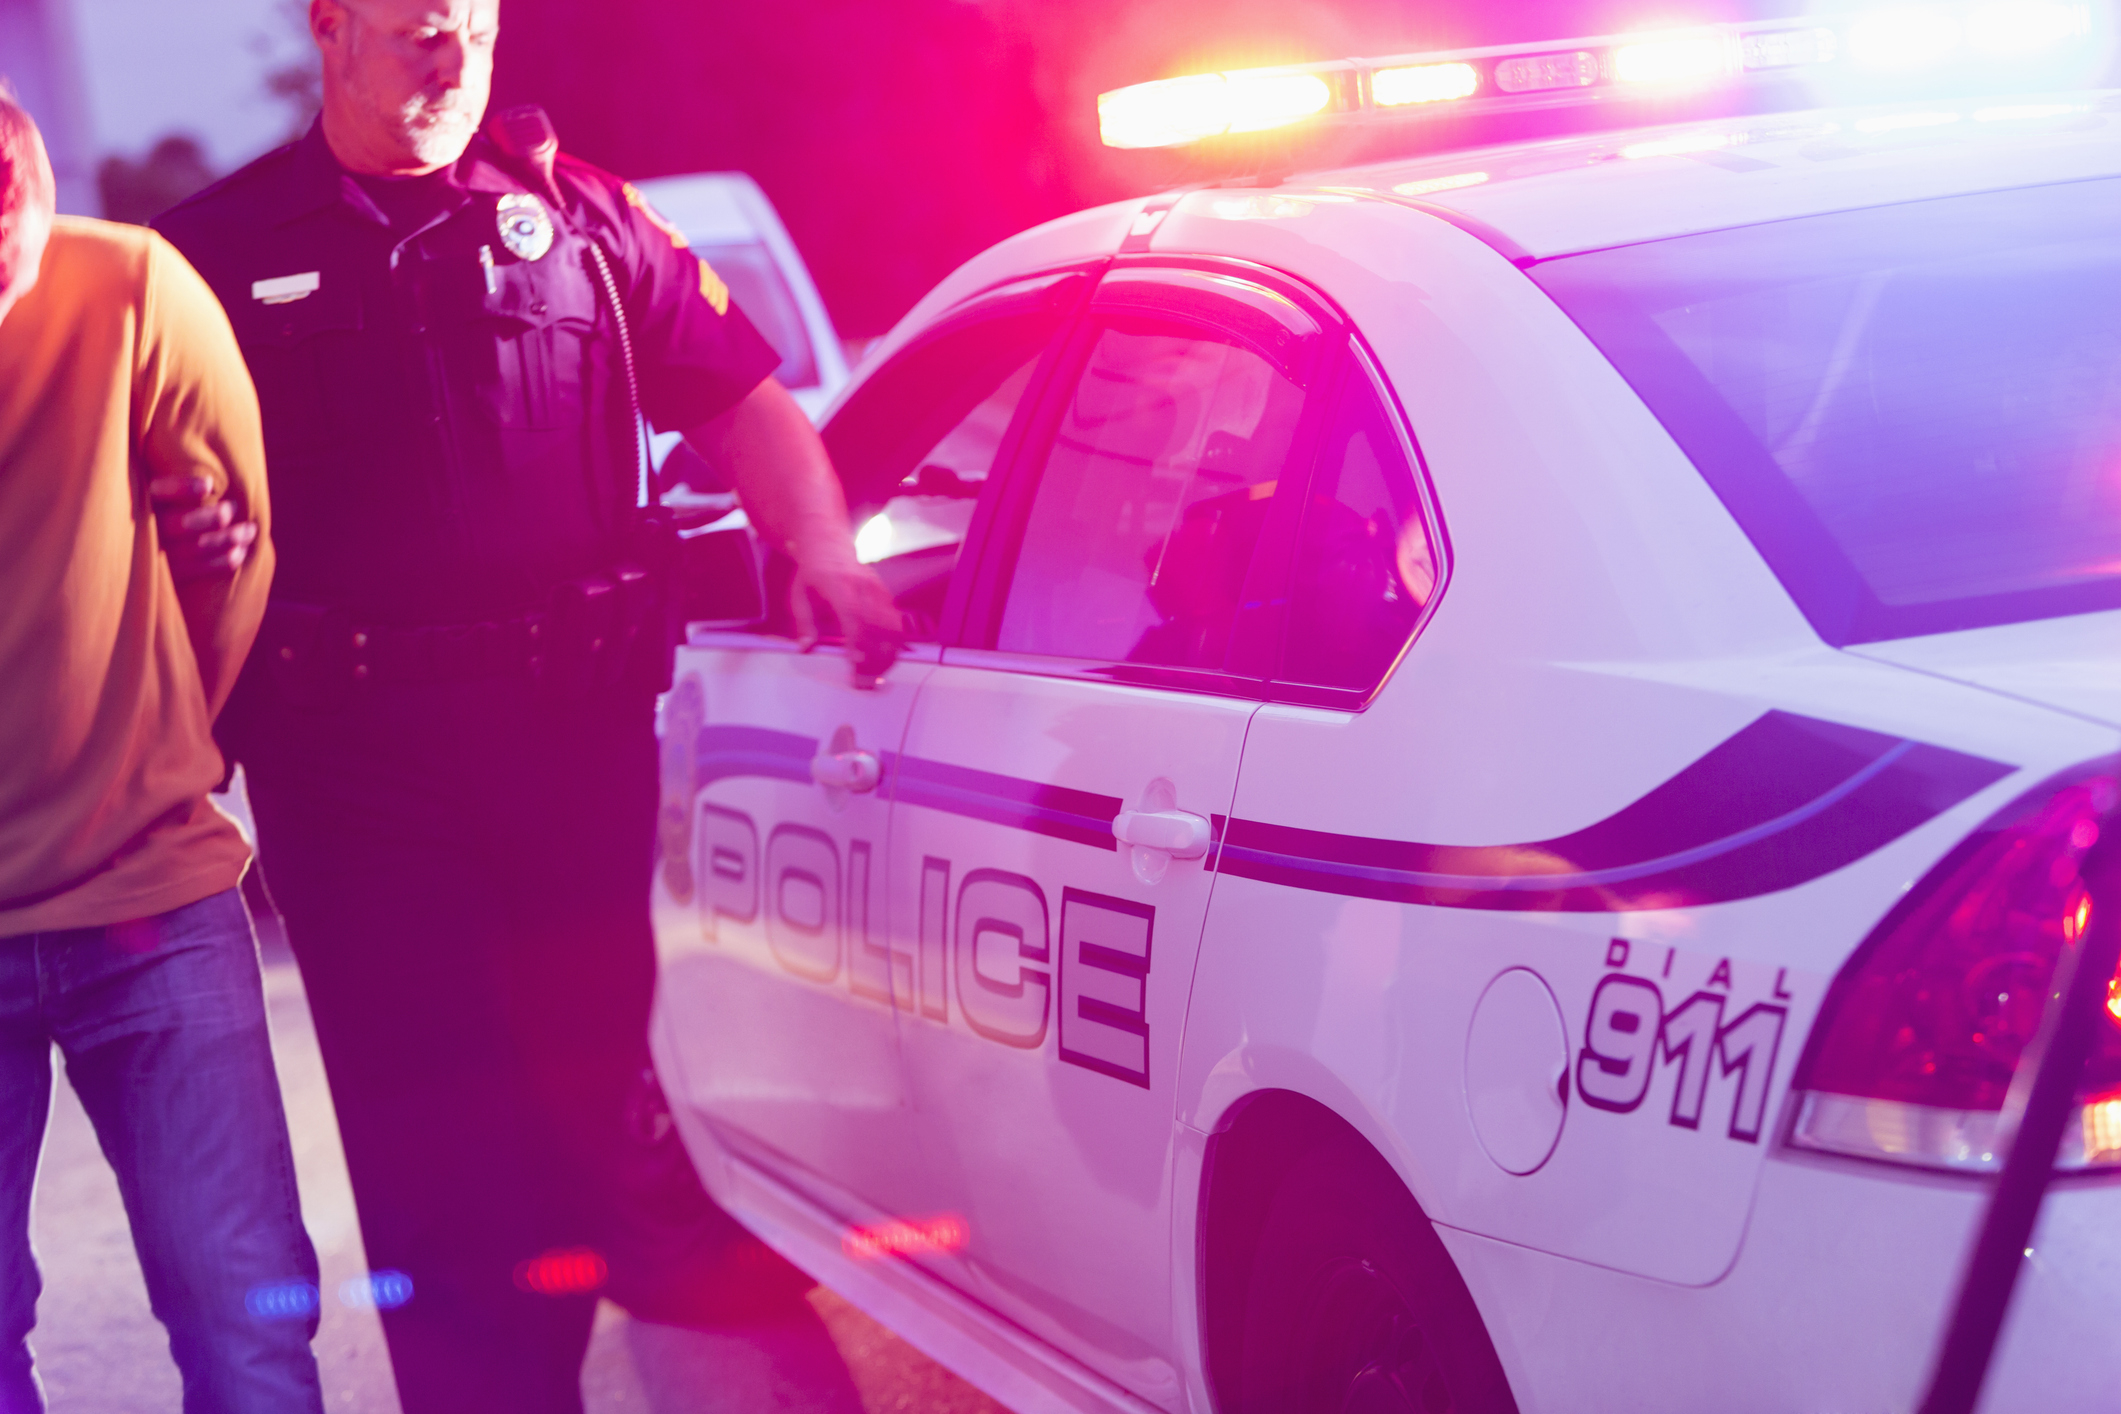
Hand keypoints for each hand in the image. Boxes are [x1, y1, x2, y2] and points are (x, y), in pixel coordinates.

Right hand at [150, 475, 257, 582]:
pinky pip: (202, 568)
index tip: (209, 484)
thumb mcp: (168, 489)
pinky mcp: (172, 573)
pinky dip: (226, 560)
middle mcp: (147, 529)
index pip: (159, 493)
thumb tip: (213, 477)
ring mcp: (158, 553)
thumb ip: (180, 477)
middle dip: (217, 516)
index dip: (184, 488)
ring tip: (250, 529)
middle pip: (184, 524)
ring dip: (231, 538)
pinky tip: (241, 551)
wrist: (151, 548)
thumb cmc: (172, 505)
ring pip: (198, 547)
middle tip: (234, 507)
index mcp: (144, 502)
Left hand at [789, 551, 904, 685]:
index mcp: (838, 584)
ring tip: (877, 676)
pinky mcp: (886, 595)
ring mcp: (878, 590)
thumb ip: (804, 622)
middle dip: (873, 656)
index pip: (853, 614)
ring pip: (891, 626)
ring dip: (886, 654)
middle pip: (875, 625)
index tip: (856, 662)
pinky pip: (897, 622)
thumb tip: (805, 646)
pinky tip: (887, 660)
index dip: (857, 640)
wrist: (830, 546)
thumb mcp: (799, 594)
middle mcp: (862, 586)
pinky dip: (895, 644)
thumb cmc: (813, 572)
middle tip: (865, 680)